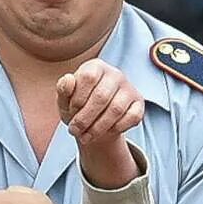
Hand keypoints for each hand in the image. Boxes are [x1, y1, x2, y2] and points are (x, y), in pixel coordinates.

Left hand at [56, 59, 144, 186]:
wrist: (93, 122)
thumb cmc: (77, 107)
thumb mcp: (64, 100)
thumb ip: (63, 89)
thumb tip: (68, 79)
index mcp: (95, 66)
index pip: (88, 77)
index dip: (77, 98)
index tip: (70, 112)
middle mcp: (115, 74)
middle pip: (101, 97)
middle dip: (85, 118)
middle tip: (74, 131)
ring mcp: (129, 88)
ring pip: (115, 110)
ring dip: (97, 128)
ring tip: (84, 137)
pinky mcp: (139, 103)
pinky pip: (131, 117)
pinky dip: (116, 128)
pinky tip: (104, 132)